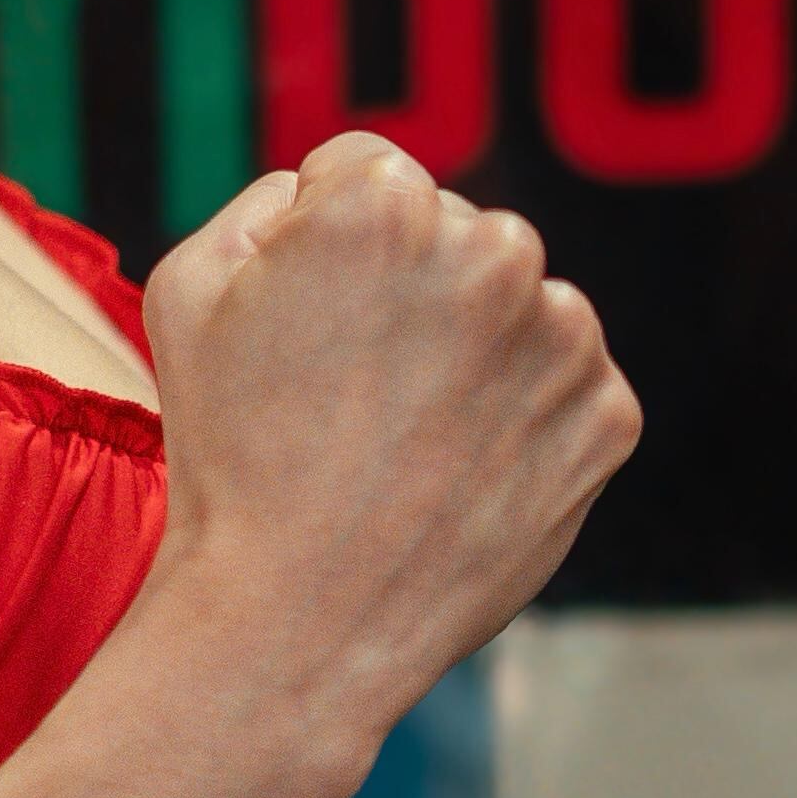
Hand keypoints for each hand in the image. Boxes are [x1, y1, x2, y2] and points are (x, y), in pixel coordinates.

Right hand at [144, 136, 639, 744]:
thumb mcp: (188, 289)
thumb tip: (327, 191)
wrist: (299, 622)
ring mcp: (564, 338)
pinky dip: (521, 421)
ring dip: (475, 351)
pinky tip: (456, 473)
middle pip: (453, 235)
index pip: (368, 174)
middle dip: (413, 291)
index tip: (306, 323)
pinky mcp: (608, 417)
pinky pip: (564, 388)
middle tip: (354, 391)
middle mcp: (495, 250)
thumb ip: (266, 203)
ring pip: (517, 309)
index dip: (321, 247)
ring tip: (405, 440)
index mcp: (387, 204)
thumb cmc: (229, 455)